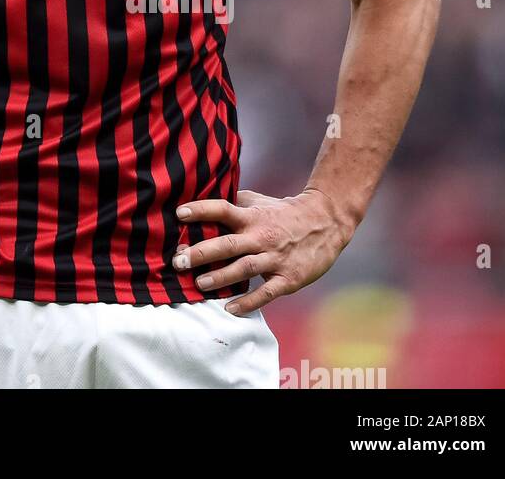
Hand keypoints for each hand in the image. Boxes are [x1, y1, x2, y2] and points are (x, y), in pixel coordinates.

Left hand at [171, 187, 355, 314]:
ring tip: (199, 284)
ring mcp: (275, 258)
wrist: (325, 223)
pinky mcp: (289, 278)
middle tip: (179, 261)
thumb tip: (201, 196)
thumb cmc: (282, 212)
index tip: (179, 214)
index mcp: (252, 216)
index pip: (222, 210)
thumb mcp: (258, 201)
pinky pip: (267, 292)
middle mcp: (261, 236)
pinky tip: (230, 308)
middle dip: (202, 253)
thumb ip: (233, 202)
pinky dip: (249, 302)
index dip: (201, 210)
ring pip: (244, 268)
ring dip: (220, 277)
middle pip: (228, 244)